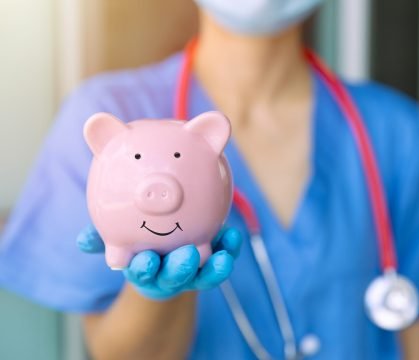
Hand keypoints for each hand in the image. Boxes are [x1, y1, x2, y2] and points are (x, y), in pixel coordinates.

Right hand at [76, 225, 242, 299]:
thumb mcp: (116, 238)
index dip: (144, 269)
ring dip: (214, 268)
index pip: (142, 272)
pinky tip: (233, 236)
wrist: (161, 248)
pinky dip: (229, 250)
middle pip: (176, 276)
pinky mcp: (211, 262)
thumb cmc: (137, 241)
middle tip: (187, 256)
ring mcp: (192, 270)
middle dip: (181, 269)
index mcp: (144, 268)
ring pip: (204, 275)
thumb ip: (100, 238)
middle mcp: (169, 273)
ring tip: (223, 257)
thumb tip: (82, 241)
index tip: (146, 259)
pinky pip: (223, 258)